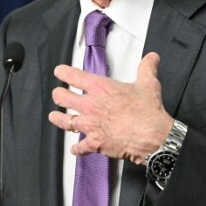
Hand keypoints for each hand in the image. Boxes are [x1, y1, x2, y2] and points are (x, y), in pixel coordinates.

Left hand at [48, 52, 173, 163]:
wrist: (150, 135)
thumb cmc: (147, 111)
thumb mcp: (148, 83)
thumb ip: (147, 67)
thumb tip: (152, 57)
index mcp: (101, 88)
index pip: (75, 76)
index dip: (63, 73)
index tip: (59, 72)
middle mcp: (91, 105)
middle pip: (64, 98)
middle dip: (58, 95)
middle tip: (57, 94)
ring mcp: (90, 125)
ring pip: (65, 121)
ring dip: (58, 119)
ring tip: (54, 116)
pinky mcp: (94, 143)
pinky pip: (79, 147)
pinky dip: (76, 148)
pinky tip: (75, 148)